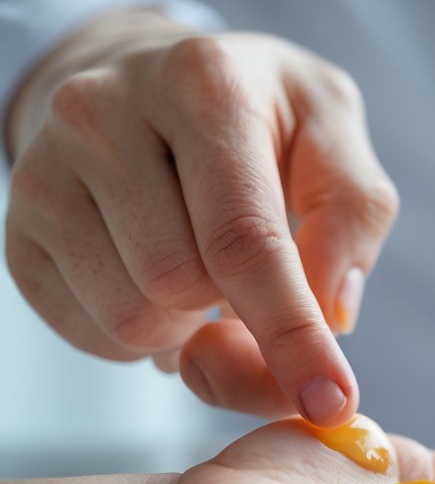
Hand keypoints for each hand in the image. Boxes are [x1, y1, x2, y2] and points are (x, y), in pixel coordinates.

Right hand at [4, 12, 397, 425]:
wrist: (154, 81)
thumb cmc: (262, 116)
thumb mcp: (332, 130)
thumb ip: (352, 213)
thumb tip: (333, 313)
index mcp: (203, 84)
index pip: (245, 240)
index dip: (293, 333)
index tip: (330, 401)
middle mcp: (105, 113)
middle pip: (181, 286)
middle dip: (240, 315)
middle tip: (258, 289)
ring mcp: (46, 169)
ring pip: (131, 318)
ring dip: (190, 329)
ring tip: (208, 280)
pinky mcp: (18, 225)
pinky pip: (88, 333)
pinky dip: (143, 338)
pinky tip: (163, 288)